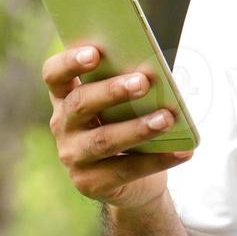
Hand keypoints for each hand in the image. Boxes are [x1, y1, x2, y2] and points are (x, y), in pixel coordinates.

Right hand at [44, 45, 191, 211]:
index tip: (95, 52)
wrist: (133, 180)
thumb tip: (153, 73)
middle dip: (112, 91)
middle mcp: (62, 126)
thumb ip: (129, 86)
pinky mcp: (90, 184)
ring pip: (104, 140)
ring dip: (138, 128)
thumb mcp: (124, 104)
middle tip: (143, 82)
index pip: (54, 75)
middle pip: (80, 104)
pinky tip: (182, 151)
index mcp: (65, 97)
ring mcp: (73, 157)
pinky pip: (126, 170)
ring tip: (166, 118)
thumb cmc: (128, 125)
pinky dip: (157, 160)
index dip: (69, 62)